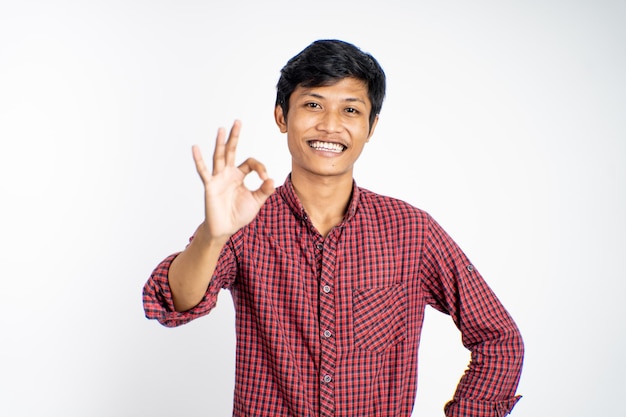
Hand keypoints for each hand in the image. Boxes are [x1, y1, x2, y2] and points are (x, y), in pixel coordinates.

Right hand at [192, 120, 273, 240]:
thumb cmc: (239, 214)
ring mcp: (218, 178)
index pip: (251, 163)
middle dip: (235, 137)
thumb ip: (264, 190)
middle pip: (232, 151)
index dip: (260, 168)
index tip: (265, 178)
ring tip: (222, 129)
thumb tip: (271, 179)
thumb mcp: (256, 202)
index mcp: (239, 175)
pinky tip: (195, 148)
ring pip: (219, 157)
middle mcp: (228, 173)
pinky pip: (204, 171)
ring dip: (221, 143)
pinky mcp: (210, 186)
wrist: (225, 228)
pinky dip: (199, 160)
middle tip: (238, 122)